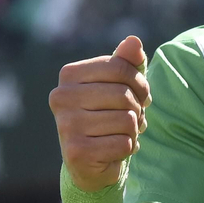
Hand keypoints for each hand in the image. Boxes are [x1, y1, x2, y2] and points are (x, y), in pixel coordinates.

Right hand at [49, 36, 151, 191]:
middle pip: (124, 95)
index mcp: (69, 74)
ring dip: (133, 130)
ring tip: (121, 134)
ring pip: (127, 120)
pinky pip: (123, 144)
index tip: (142, 95)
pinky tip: (114, 150)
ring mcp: (66, 125)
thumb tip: (134, 41)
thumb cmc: (107, 115)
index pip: (120, 67)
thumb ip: (126, 62)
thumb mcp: (119, 85)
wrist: (91, 162)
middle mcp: (61, 97)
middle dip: (138, 109)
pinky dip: (127, 148)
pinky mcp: (76, 152)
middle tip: (133, 119)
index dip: (140, 83)